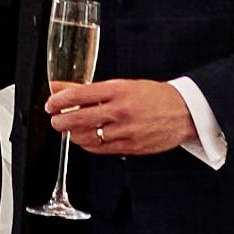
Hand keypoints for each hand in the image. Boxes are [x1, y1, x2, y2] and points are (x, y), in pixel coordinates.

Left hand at [46, 76, 195, 157]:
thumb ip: (92, 89)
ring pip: (87, 137)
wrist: (184, 112)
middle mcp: (120, 111)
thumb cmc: (153, 96)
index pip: (79, 95)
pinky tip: (86, 138)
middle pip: (78, 119)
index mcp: (118, 91)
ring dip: (73, 134)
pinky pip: (100, 149)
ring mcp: (125, 131)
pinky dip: (88, 145)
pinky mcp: (130, 147)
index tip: (50, 103)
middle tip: (54, 119)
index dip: (59, 100)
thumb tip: (63, 88)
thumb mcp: (123, 85)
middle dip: (60, 121)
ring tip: (70, 129)